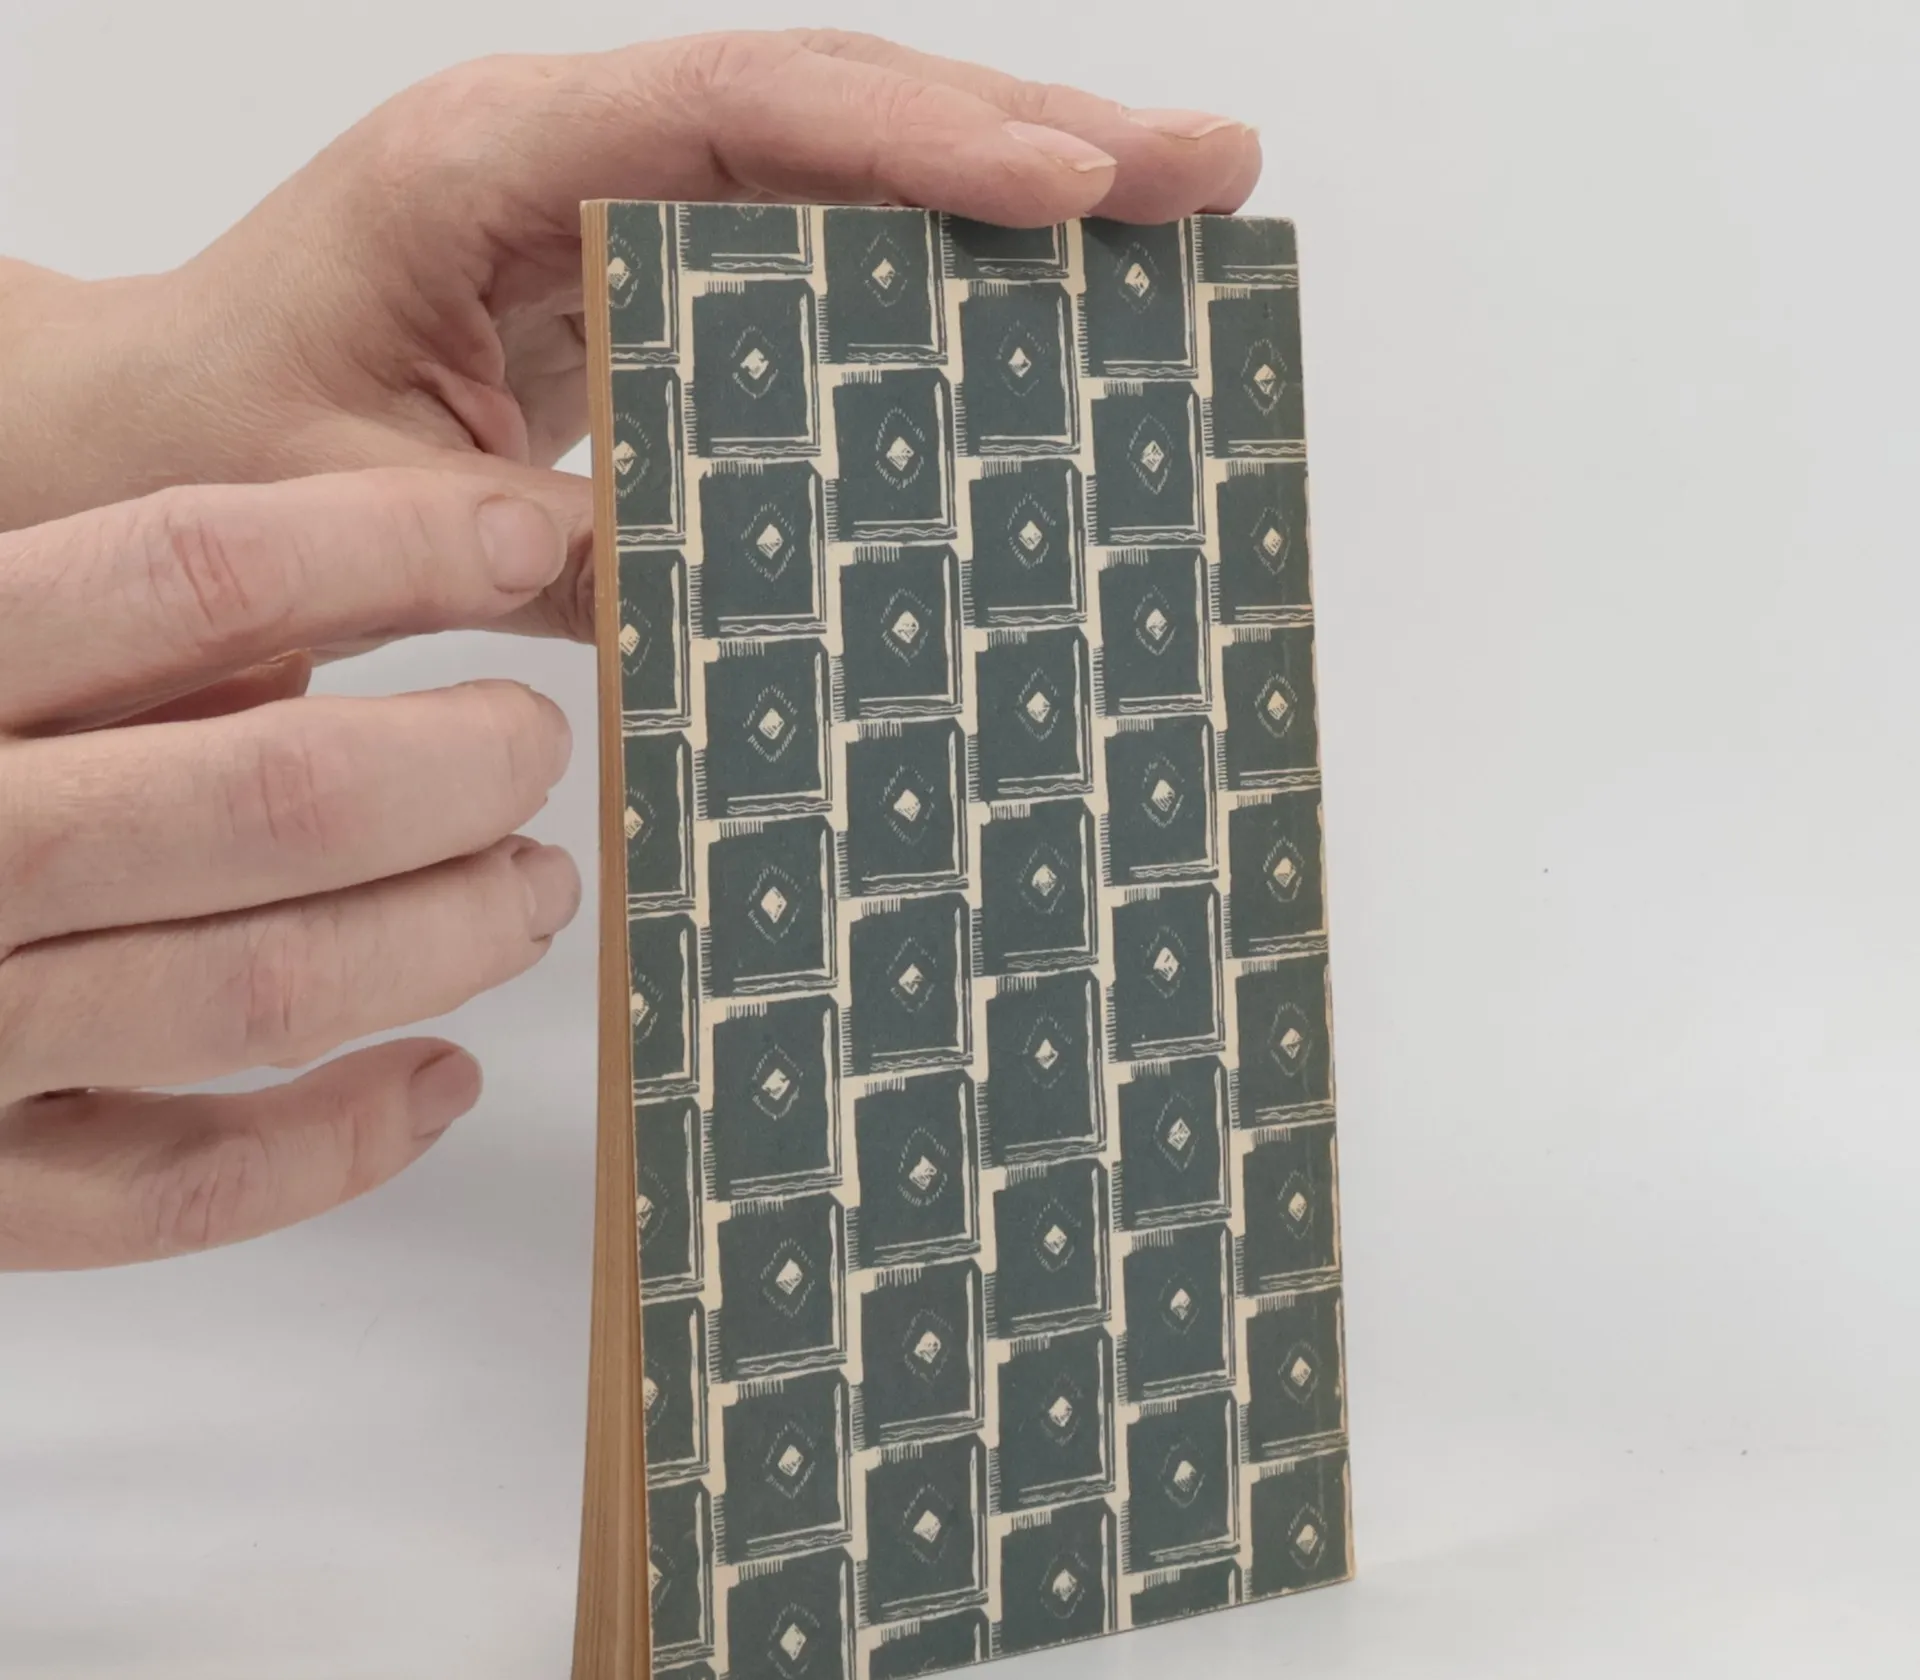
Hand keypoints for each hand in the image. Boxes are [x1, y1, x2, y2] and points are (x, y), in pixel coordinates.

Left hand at [0, 29, 1261, 638]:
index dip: (914, 144)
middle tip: (1206, 169)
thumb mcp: (365, 514)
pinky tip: (1027, 307)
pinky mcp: (641, 286)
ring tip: (1172, 210)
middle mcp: (567, 156)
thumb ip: (538, 546)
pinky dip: (923, 278)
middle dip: (1029, 133)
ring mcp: (614, 212)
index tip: (1068, 185)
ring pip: (836, 165)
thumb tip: (712, 590)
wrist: (141, 447)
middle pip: (831, 105)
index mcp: (483, 169)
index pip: (735, 113)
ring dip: (1005, 186)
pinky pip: (803, 256)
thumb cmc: (214, 455)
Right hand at [0, 471, 579, 1267]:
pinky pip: (194, 1190)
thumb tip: (313, 630)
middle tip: (533, 749)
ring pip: (270, 989)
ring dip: (449, 937)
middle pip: (275, 799)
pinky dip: (347, 1142)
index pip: (190, 575)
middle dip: (460, 768)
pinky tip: (441, 1078)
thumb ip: (101, 648)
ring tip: (530, 891)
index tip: (518, 540)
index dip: (389, 549)